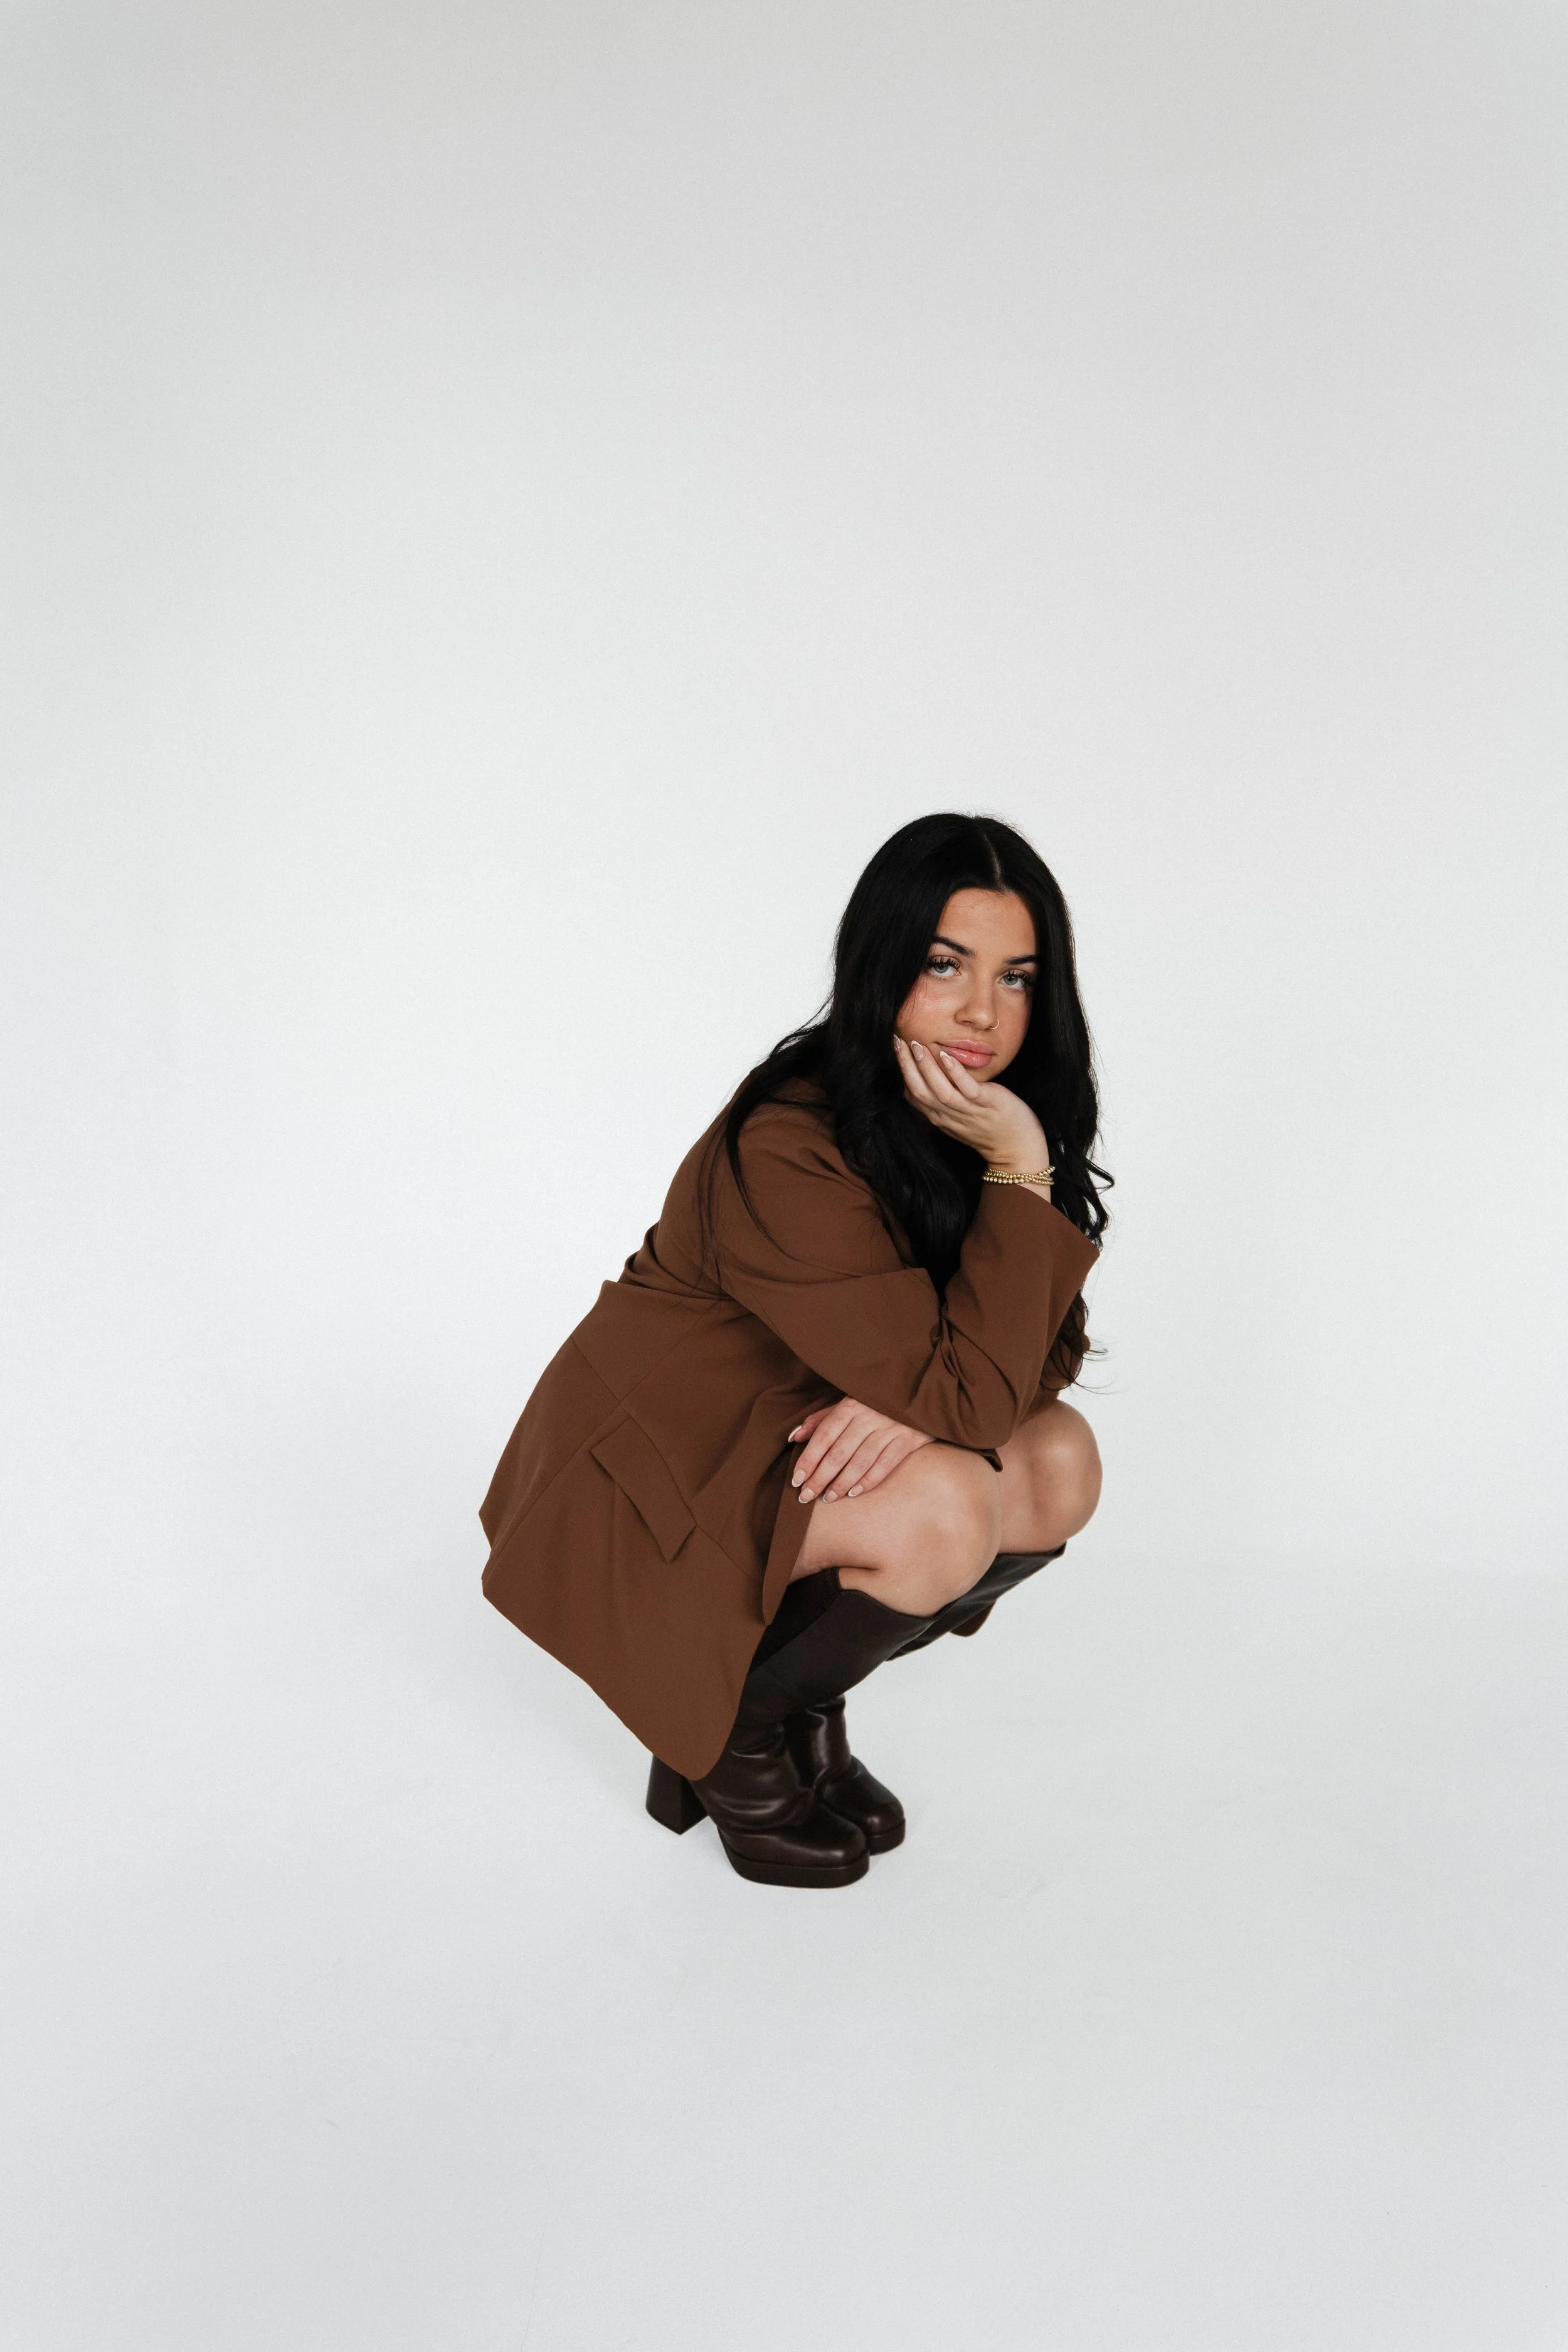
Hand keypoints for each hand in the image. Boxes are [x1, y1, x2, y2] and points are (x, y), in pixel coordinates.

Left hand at [787, 1398, 933, 1502]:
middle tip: (807, 1496)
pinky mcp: (908, 1439)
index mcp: (850, 1405)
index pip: (823, 1436)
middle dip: (820, 1477)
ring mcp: (889, 1427)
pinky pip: (886, 1464)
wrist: (919, 1396)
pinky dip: (869, 1480)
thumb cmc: (876, 1404)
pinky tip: (855, 1492)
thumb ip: (821, 1420)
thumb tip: (795, 1437)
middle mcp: (868, 1416)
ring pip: (860, 1461)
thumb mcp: (848, 1404)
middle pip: (839, 1452)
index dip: (808, 1459)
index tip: (796, 1479)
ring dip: (842, 1483)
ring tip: (829, 1498)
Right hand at [893, 1034, 1051, 1176]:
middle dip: (905, 1065)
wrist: (1016, 1149)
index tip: (894, 1046)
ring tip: (916, 1045)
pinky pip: (967, 1089)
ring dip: (925, 1067)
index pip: (911, 1094)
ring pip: (939, 1090)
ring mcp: (967, 1111)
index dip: (900, 1070)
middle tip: (897, 1040)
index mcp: (938, 1116)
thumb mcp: (957, 1118)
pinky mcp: (986, 1104)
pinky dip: (955, 1074)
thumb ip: (942, 1100)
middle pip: (918, 1090)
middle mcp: (948, 1115)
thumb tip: (930, 1074)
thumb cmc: (988, 1128)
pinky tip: (947, 1057)